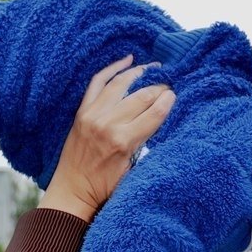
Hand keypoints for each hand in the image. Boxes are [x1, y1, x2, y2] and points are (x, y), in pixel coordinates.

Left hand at [40, 55, 174, 220]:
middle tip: (171, 82)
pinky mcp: (82, 111)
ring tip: (154, 67)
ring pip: (120, 84)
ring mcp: (92, 115)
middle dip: (159, 87)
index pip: (154, 113)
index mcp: (123, 141)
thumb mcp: (133, 171)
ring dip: (140, 73)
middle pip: (141, 96)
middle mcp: (107, 124)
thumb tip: (162, 120)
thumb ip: (146, 145)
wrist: (73, 191)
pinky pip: (97, 82)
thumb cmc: (105, 187)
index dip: (169, 101)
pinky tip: (127, 60)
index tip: (178, 94)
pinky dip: (112, 69)